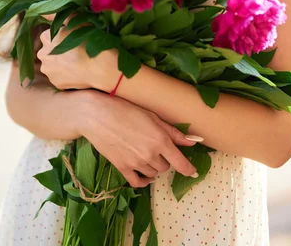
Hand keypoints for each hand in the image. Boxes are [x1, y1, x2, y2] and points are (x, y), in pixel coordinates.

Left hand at [37, 15, 119, 90]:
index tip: (71, 38)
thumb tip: (43, 12)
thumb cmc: (90, 40)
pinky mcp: (56, 83)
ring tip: (76, 62)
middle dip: (55, 50)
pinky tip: (76, 71)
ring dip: (59, 63)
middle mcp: (43, 54)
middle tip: (73, 50)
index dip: (59, 37)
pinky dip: (65, 75)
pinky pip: (58, 77)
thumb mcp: (76, 21)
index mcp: (46, 38)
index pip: (47, 35)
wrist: (100, 66)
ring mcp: (49, 70)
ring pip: (51, 65)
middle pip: (47, 51)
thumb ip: (57, 15)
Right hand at [79, 90, 199, 188]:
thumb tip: (192, 141)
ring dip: (153, 166)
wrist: (97, 115)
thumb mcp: (152, 116)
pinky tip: (144, 174)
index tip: (192, 172)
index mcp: (160, 140)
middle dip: (165, 159)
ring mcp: (136, 163)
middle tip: (156, 146)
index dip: (188, 169)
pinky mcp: (123, 168)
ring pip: (153, 173)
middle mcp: (151, 154)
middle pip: (165, 167)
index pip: (180, 163)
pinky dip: (144, 180)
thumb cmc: (126, 109)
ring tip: (145, 152)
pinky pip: (138, 182)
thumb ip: (173, 131)